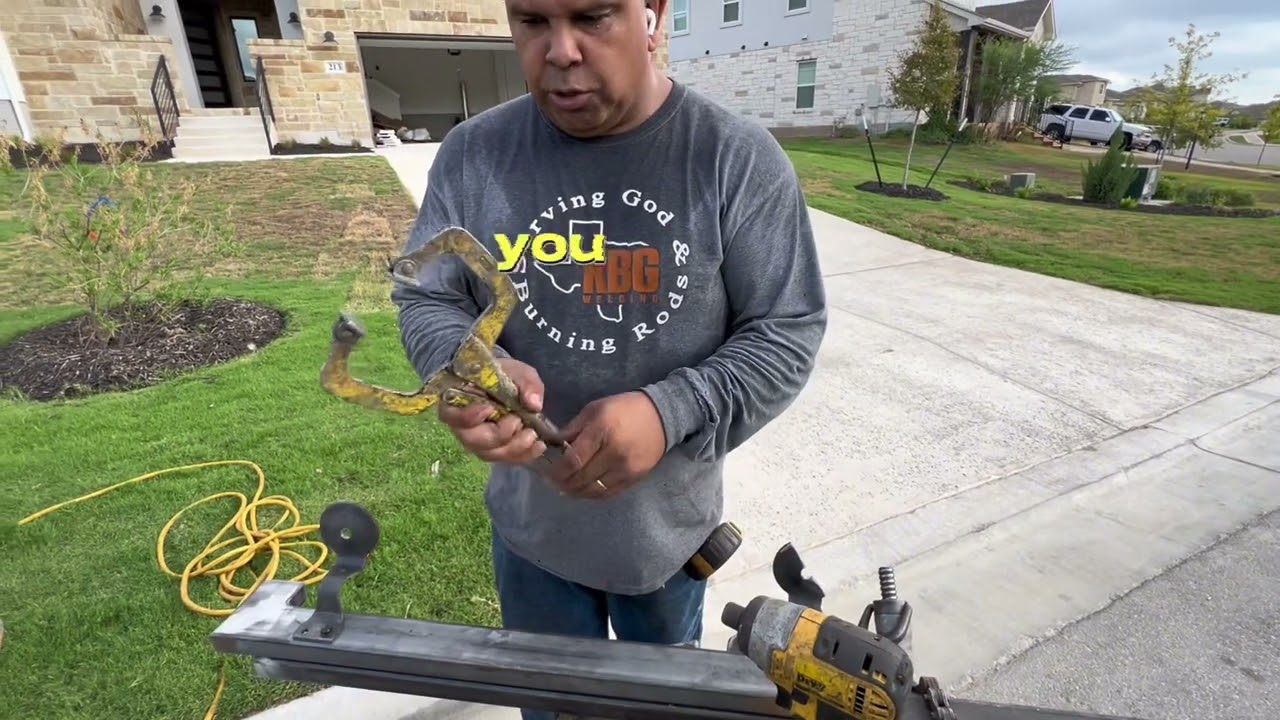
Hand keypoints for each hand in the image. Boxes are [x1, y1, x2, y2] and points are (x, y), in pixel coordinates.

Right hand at [437, 357, 547, 464]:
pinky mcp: (494, 451)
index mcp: (459, 402)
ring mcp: (478, 442)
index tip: (488, 408)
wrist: (509, 385)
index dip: (468, 417)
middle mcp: (464, 427)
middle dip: (499, 435)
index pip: (452, 416)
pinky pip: (505, 459)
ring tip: (533, 435)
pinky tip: (539, 446)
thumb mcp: (518, 371)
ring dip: (514, 448)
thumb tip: (534, 403)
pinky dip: (523, 455)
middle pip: (474, 441)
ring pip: (490, 454)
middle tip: (519, 422)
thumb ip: (526, 383)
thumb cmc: (506, 376)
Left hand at [543, 391, 665, 499]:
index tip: (547, 472)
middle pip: (580, 479)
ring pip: (592, 490)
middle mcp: (614, 453)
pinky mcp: (634, 478)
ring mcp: (625, 468)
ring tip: (565, 487)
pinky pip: (607, 493)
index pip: (573, 460)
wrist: (661, 416)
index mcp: (601, 431)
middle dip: (562, 483)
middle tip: (553, 481)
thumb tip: (553, 445)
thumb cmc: (623, 408)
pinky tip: (583, 490)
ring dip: (575, 492)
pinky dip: (592, 494)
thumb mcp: (594, 409)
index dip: (557, 471)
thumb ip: (573, 429)